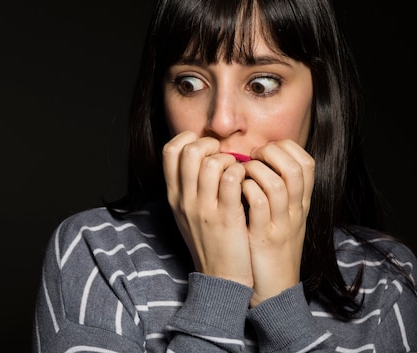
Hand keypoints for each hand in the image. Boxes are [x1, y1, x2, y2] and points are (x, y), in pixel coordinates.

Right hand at [162, 131, 253, 286]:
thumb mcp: (187, 213)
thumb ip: (188, 185)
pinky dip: (242, 172)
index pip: (170, 150)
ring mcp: (204, 208)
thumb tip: (198, 154)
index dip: (189, 139)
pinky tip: (246, 182)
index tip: (206, 148)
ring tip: (238, 171)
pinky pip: (232, 178)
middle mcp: (184, 199)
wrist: (220, 277)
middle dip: (211, 145)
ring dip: (230, 160)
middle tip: (224, 157)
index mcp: (173, 195)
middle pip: (190, 151)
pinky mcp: (226, 217)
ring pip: (212, 162)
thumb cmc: (209, 240)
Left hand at [241, 140, 313, 305]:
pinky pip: (257, 204)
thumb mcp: (281, 217)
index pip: (306, 162)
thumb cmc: (270, 247)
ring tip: (239, 173)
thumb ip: (276, 190)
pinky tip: (233, 190)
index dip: (284, 149)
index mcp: (300, 203)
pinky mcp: (263, 237)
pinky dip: (244, 190)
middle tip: (249, 159)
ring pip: (275, 183)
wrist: (274, 288)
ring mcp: (280, 224)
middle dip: (269, 154)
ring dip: (254, 171)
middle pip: (295, 167)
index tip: (262, 152)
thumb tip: (256, 159)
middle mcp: (294, 211)